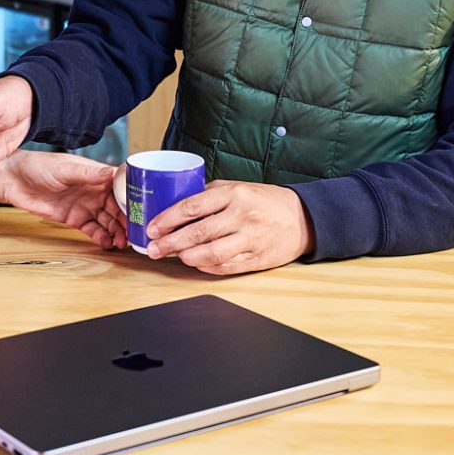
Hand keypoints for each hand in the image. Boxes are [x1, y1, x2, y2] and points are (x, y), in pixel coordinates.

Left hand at [0, 152, 124, 249]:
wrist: (14, 181)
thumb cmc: (40, 166)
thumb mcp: (67, 168)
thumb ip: (91, 173)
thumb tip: (115, 173)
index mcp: (97, 175)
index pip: (121, 188)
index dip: (132, 199)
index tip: (143, 211)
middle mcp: (95, 191)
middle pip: (118, 208)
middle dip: (127, 221)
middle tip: (136, 234)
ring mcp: (86, 206)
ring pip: (108, 222)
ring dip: (117, 232)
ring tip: (123, 243)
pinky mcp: (75, 220)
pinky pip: (94, 231)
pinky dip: (102, 238)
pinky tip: (109, 244)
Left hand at [144, 181, 312, 275]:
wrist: (301, 218)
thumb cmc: (263, 200)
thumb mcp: (238, 187)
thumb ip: (209, 194)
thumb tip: (174, 203)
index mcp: (234, 193)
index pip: (193, 206)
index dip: (168, 219)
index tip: (152, 228)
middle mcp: (242, 215)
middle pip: (198, 232)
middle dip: (170, 242)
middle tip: (153, 249)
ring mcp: (251, 238)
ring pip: (211, 253)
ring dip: (187, 257)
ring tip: (173, 256)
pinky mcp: (257, 258)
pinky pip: (226, 266)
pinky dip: (207, 267)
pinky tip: (195, 263)